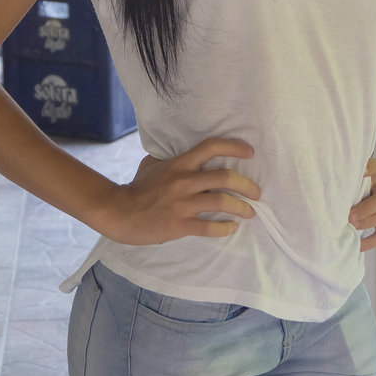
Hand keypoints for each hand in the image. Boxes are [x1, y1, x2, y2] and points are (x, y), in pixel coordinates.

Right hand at [99, 138, 259, 245]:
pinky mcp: (179, 225)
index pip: (211, 147)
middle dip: (246, 185)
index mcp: (179, 164)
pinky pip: (208, 227)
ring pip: (221, 202)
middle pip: (224, 177)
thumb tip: (182, 153)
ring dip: (241, 207)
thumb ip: (171, 159)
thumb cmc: (136, 188)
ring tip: (250, 212)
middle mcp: (183, 181)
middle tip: (257, 193)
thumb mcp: (152, 164)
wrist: (118, 212)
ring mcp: (181, 203)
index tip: (250, 153)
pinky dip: (224, 228)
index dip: (234, 147)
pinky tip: (231, 228)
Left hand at [348, 157, 375, 250]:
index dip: (370, 168)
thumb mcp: (365, 175)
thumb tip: (350, 171)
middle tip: (347, 215)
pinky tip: (356, 245)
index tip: (361, 173)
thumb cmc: (371, 185)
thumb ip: (358, 171)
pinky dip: (368, 243)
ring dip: (365, 223)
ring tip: (350, 226)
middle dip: (363, 209)